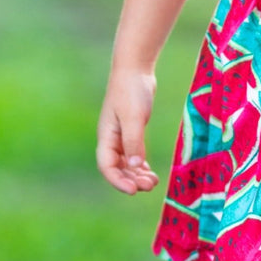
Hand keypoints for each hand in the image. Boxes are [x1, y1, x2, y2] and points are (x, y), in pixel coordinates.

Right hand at [97, 68, 159, 194]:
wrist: (135, 70)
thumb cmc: (131, 91)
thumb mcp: (134, 117)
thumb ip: (134, 141)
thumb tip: (135, 166)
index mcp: (106, 137)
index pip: (107, 166)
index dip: (118, 181)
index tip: (134, 190)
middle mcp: (111, 139)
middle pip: (118, 168)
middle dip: (132, 180)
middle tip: (150, 186)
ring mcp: (121, 136)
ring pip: (127, 163)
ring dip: (138, 175)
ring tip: (154, 182)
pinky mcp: (132, 131)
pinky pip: (134, 155)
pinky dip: (141, 165)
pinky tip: (151, 172)